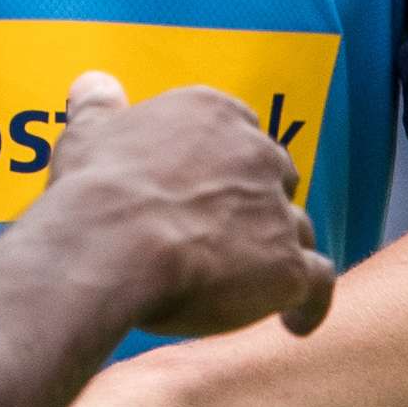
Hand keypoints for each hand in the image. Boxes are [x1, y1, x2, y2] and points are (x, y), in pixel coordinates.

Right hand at [46, 75, 336, 340]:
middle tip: (220, 237)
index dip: (226, 166)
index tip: (204, 189)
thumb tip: (94, 83)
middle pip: (277, 179)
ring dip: (278, 253)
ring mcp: (278, 211)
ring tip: (249, 286)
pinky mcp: (287, 266)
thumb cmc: (94, 190)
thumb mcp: (88, 135)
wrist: (107, 246)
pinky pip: (319, 283)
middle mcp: (257, 153)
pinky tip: (294, 323)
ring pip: (297, 230)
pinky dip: (310, 304)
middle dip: (257, 206)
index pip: (242, 132)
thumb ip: (100, 106)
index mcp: (214, 114)